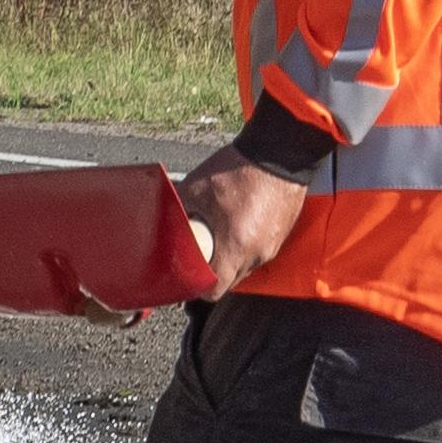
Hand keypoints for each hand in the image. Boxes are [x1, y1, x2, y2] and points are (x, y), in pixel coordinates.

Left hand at [179, 146, 306, 296]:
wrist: (279, 153)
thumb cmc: (241, 168)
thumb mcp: (197, 188)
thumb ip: (177, 210)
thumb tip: (161, 221)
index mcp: (236, 247)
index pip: (214, 290)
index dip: (198, 286)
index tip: (189, 275)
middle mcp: (257, 253)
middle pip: (230, 280)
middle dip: (213, 270)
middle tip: (201, 251)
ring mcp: (272, 246)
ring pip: (245, 267)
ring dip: (230, 257)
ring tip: (220, 233)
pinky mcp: (280, 236)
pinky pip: (258, 252)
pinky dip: (245, 245)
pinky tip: (237, 223)